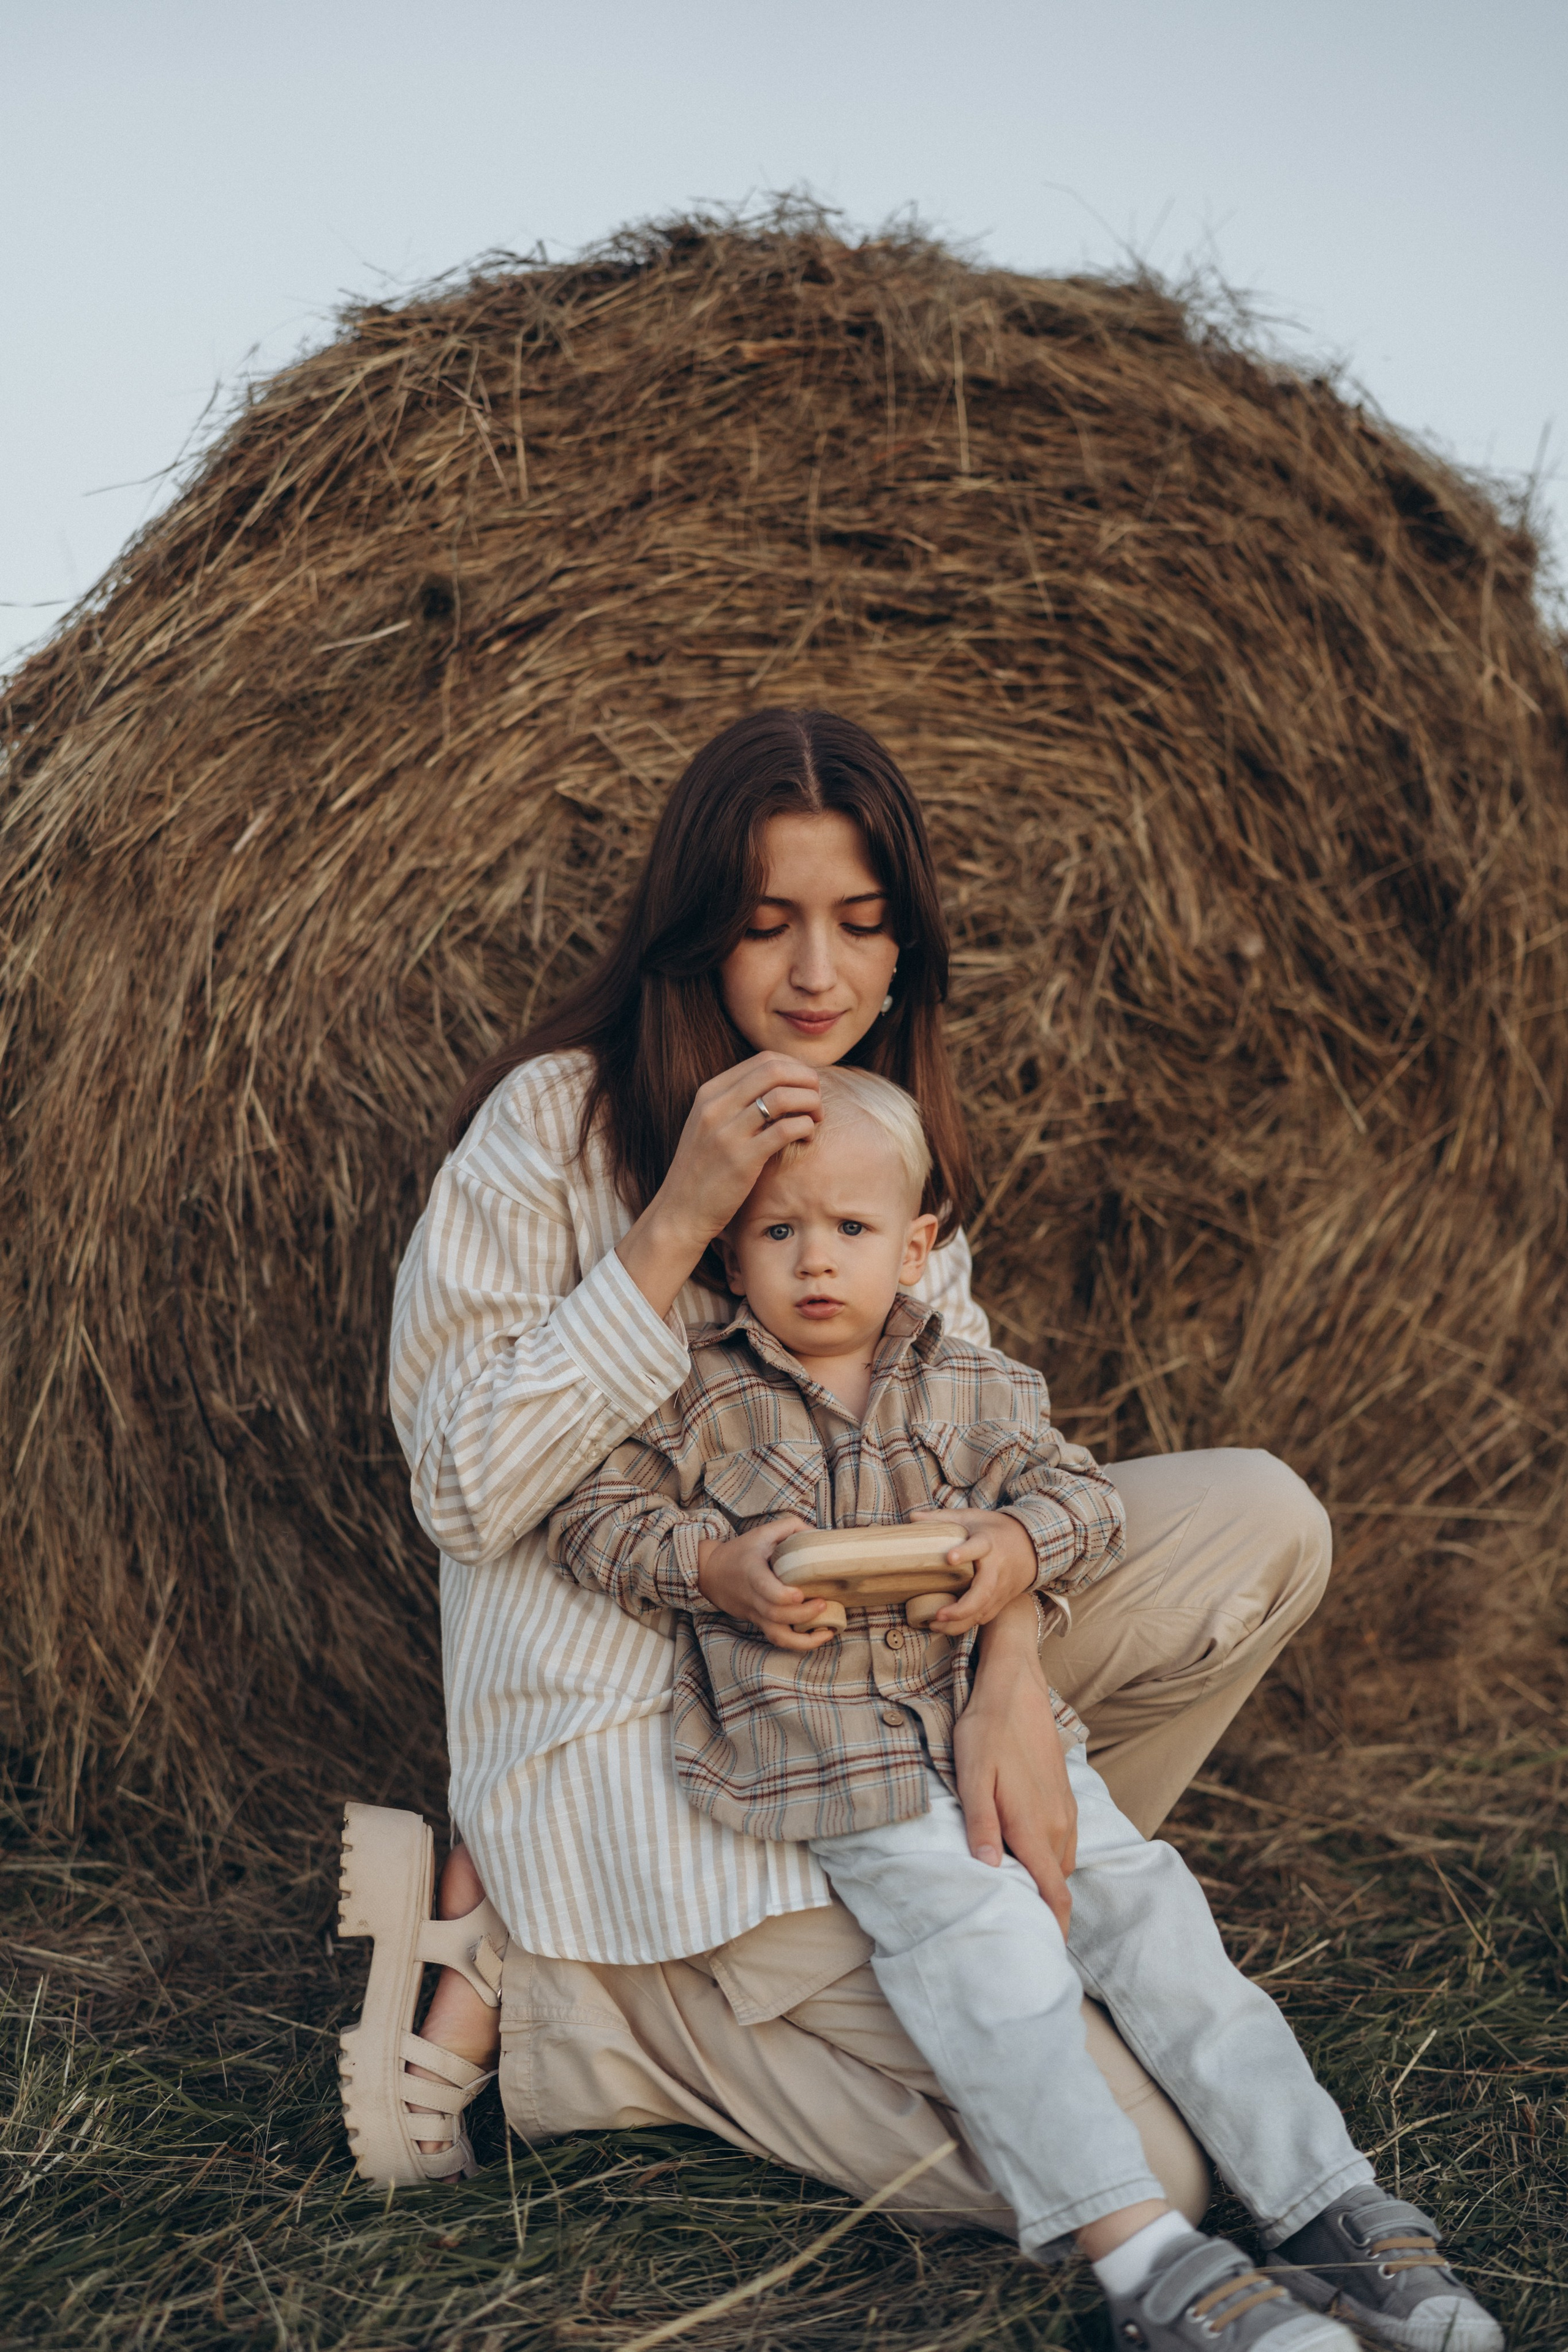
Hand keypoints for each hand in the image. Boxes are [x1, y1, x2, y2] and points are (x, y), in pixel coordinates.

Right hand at [617, 1053, 822, 1316]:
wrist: (680, 1211)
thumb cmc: (702, 1170)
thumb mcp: (709, 1125)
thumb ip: (736, 1102)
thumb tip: (780, 1085)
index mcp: (709, 1093)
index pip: (764, 1060)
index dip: (795, 1068)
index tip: (806, 1086)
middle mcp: (715, 1107)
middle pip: (775, 1071)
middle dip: (807, 1080)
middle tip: (816, 1099)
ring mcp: (727, 1133)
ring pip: (783, 1096)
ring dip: (810, 1103)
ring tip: (815, 1119)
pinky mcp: (742, 1160)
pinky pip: (786, 1129)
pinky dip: (806, 1127)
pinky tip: (807, 1137)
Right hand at [695, 1516, 839, 1650]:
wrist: (711, 1574)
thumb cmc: (741, 1552)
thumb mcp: (763, 1532)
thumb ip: (790, 1527)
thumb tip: (817, 1535)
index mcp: (753, 1572)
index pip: (765, 1588)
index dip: (783, 1595)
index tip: (800, 1593)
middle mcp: (753, 1597)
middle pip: (775, 1614)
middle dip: (803, 1614)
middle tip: (824, 1603)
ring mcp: (756, 1613)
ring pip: (777, 1635)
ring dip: (803, 1639)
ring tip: (827, 1630)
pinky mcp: (760, 1623)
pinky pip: (778, 1640)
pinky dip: (799, 1644)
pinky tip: (819, 1637)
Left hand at [909, 1506, 1038, 1633]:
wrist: (1033, 1545)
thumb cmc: (995, 1530)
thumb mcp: (972, 1517)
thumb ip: (942, 1518)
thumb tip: (912, 1518)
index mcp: (989, 1542)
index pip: (978, 1546)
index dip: (965, 1552)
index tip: (949, 1558)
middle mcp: (997, 1567)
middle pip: (983, 1591)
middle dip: (961, 1607)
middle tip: (938, 1614)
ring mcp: (1001, 1587)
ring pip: (983, 1610)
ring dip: (959, 1622)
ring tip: (934, 1625)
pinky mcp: (1002, 1600)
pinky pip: (985, 1616)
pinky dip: (967, 1624)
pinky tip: (947, 1627)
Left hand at [952, 1594, 1075, 1935]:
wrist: (1015, 1688)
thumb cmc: (987, 1732)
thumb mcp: (972, 1777)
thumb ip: (981, 1825)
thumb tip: (987, 1871)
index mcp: (1035, 1828)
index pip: (1054, 1895)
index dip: (1052, 1929)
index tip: (1041, 1956)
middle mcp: (1058, 1826)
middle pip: (1058, 1885)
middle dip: (1044, 1911)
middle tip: (1015, 1929)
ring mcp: (1065, 1811)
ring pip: (1061, 1864)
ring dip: (1045, 1883)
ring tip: (1016, 1896)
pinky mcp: (1064, 1798)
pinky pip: (1062, 1842)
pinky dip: (1048, 1859)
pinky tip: (1023, 1852)